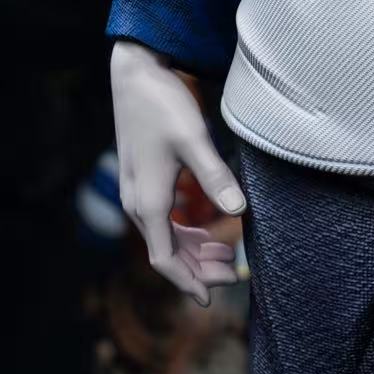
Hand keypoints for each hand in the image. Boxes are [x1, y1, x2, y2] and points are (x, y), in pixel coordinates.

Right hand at [110, 39, 245, 304]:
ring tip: (224, 257)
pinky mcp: (143, 178)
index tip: (210, 299)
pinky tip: (206, 230)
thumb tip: (239, 212)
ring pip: (165, 236)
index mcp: (148, 202)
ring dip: (193, 251)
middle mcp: (138, 203)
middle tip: (231, 274)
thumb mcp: (193, 139)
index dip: (187, 281)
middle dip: (197, 269)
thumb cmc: (162, 104)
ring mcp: (138, 191)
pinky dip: (184, 231)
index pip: (164, 259)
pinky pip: (163, 219)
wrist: (134, 74)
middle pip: (167, 252)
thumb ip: (215, 176)